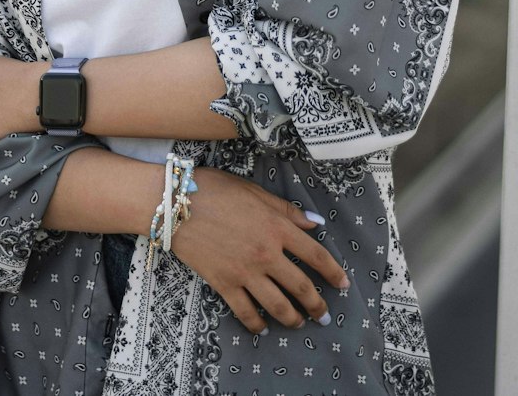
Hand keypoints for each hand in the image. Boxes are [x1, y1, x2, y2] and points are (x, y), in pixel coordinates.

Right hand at [169, 166, 349, 333]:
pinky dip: (257, 324)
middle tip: (325, 315)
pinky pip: (246, 312)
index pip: (315, 254)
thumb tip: (314, 224)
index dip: (333, 272)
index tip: (343, 284)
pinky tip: (263, 328)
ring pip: (278, 305)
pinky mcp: (224, 284)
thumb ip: (285, 210)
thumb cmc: (214, 189)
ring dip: (293, 318)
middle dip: (317, 304)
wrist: (174, 203)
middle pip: (301, 286)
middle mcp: (266, 252)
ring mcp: (245, 271)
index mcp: (276, 226)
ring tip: (299, 324)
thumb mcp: (254, 191)